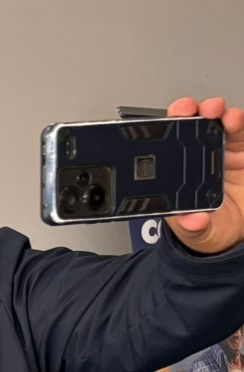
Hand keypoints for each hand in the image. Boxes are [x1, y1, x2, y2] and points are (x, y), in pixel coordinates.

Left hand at [165, 97, 243, 254]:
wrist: (238, 235)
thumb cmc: (212, 230)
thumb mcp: (200, 234)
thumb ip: (193, 228)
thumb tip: (191, 221)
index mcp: (178, 178)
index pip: (165, 151)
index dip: (162, 136)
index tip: (162, 128)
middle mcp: (198, 161)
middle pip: (190, 129)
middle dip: (188, 114)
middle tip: (189, 110)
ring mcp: (222, 154)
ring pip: (217, 126)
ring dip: (217, 114)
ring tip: (217, 113)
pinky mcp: (242, 152)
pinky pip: (240, 134)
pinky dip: (238, 123)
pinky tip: (235, 119)